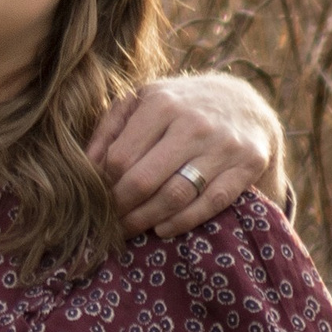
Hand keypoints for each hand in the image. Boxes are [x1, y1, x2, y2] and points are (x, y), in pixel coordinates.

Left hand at [90, 72, 287, 238]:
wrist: (244, 103)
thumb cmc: (181, 106)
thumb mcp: (143, 102)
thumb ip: (110, 130)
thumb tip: (84, 168)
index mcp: (161, 103)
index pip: (120, 158)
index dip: (103, 186)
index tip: (96, 200)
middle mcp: (193, 122)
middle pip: (143, 180)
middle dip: (120, 208)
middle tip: (107, 224)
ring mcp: (223, 145)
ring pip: (175, 195)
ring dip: (146, 220)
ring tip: (130, 229)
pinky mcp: (247, 165)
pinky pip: (209, 204)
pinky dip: (181, 222)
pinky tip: (162, 228)